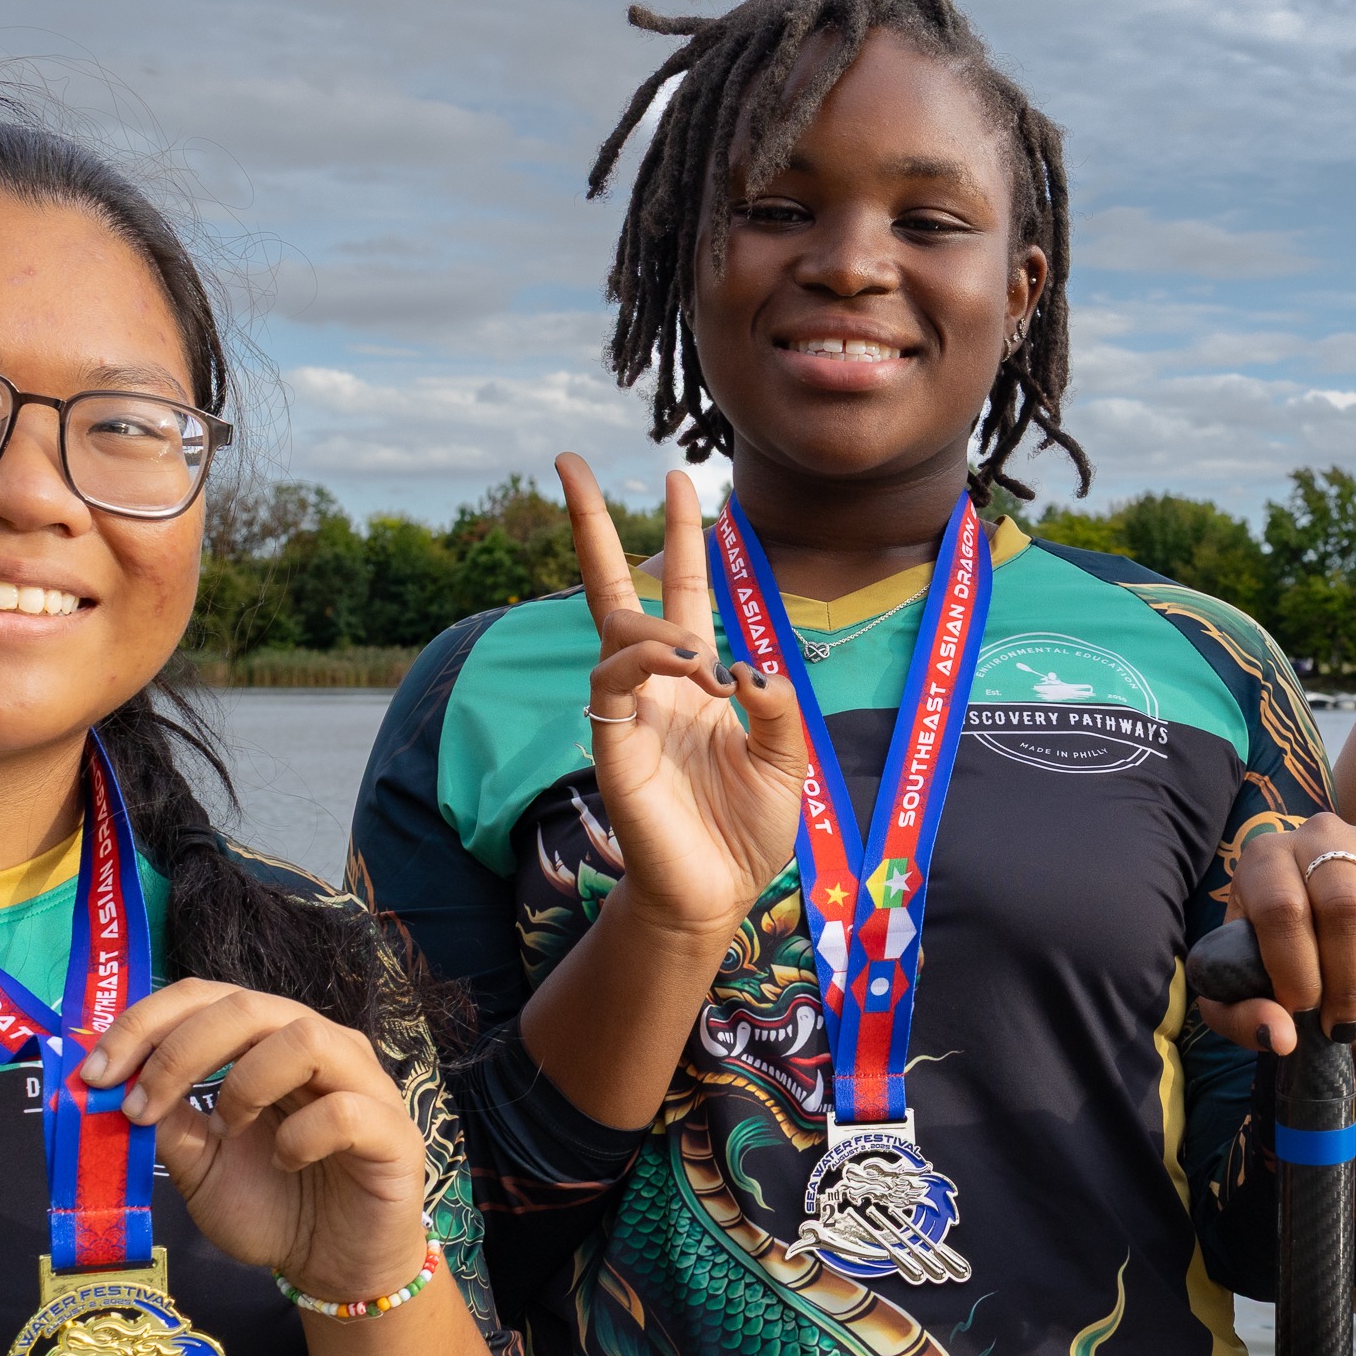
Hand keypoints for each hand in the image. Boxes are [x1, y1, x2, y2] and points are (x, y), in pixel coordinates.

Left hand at [80, 980, 433, 1303]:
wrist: (336, 1268)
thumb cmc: (275, 1207)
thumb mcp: (200, 1167)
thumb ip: (167, 1124)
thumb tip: (112, 1087)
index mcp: (268, 1042)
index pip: (204, 998)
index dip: (144, 1024)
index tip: (96, 1074)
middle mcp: (319, 1045)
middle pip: (247, 1005)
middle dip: (178, 1050)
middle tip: (138, 1106)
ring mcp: (362, 1083)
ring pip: (303, 1037)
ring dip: (244, 1083)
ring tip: (228, 1131)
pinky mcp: (393, 1131)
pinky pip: (343, 1110)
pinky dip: (300, 1137)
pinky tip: (287, 1162)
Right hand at [560, 454, 814, 941]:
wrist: (718, 895)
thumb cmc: (747, 829)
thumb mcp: (786, 757)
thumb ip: (776, 704)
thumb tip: (749, 664)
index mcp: (696, 682)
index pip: (682, 591)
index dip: (683, 537)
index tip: (683, 481)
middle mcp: (654, 686)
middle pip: (614, 588)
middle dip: (593, 525)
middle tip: (569, 460)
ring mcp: (627, 712)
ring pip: (616, 630)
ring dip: (659, 627)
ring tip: (703, 664)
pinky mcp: (613, 745)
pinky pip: (611, 678)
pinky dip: (647, 660)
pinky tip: (689, 671)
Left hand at [1200, 812, 1355, 1059]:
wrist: (1328, 937)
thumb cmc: (1278, 961)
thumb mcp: (1242, 990)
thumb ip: (1243, 1015)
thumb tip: (1280, 1037)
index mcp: (1266, 858)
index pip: (1282, 908)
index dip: (1294, 968)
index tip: (1302, 1010)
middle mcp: (1325, 835)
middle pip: (1346, 909)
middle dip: (1346, 984)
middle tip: (1341, 1022)